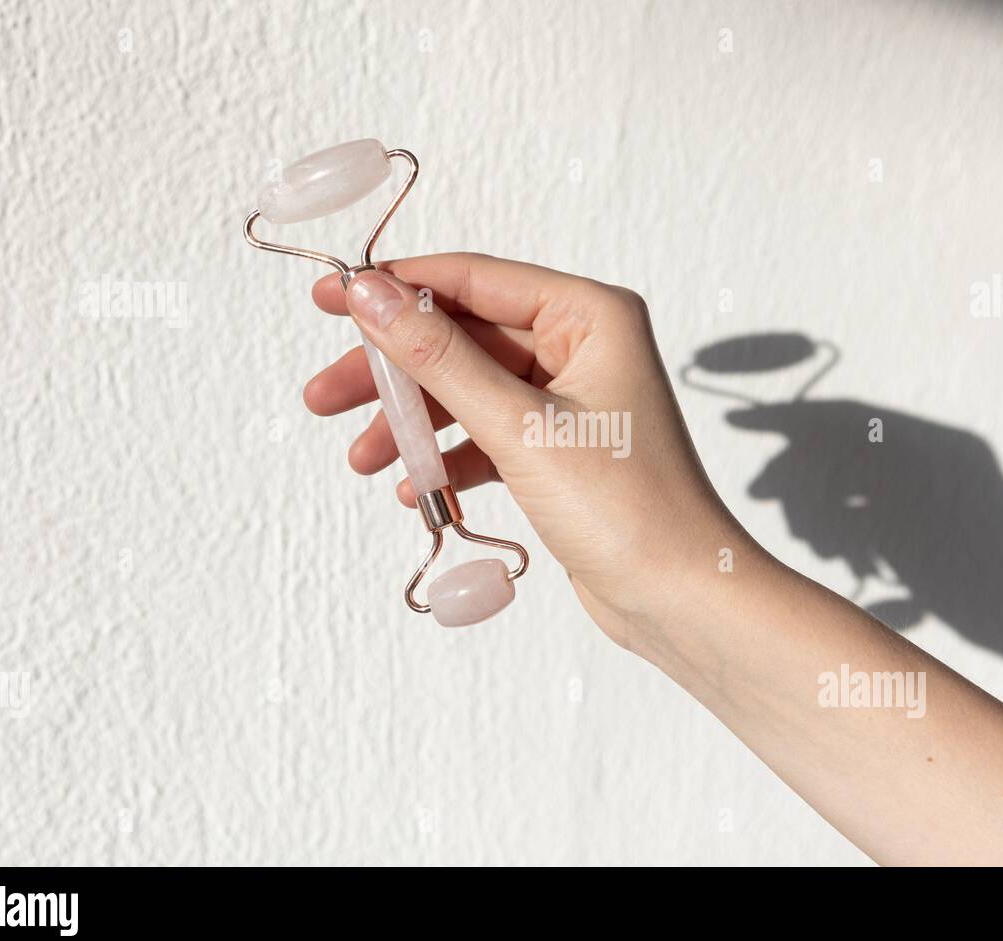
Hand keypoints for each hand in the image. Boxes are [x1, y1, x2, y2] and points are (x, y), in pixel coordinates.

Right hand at [305, 253, 744, 646]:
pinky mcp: (560, 451)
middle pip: (463, 338)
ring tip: (359, 458)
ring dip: (413, 424)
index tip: (329, 297)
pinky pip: (487, 437)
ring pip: (469, 392)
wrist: (680, 599)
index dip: (397, 287)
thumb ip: (439, 356)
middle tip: (323, 395)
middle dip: (393, 371)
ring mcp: (571, 401)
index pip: (475, 280)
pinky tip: (414, 489)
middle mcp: (583, 347)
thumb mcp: (519, 425)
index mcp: (590, 316)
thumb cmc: (624, 506)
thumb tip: (371, 295)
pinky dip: (449, 459)